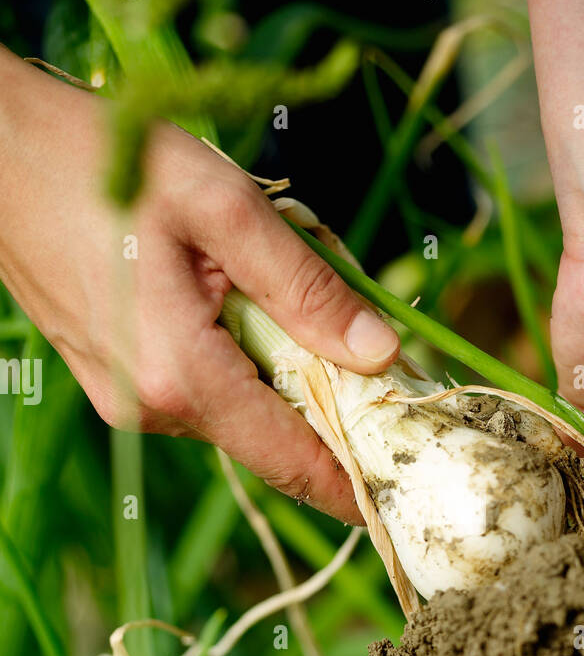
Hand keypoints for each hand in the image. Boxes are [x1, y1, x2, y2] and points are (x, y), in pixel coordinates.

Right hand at [0, 47, 398, 522]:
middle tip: (380, 351)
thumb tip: (383, 354)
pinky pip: (202, 384)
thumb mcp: (222, 206)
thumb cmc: (102, 160)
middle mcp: (151, 408)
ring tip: (280, 283)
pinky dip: (238, 354)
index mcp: (181, 377)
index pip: (294, 461)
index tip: (411, 494)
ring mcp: (127, 398)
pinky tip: (231, 287)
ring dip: (281, 364)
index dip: (357, 483)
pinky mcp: (115, 378)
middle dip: (330, 401)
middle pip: (273, 433)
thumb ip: (307, 287)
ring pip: (239, 406)